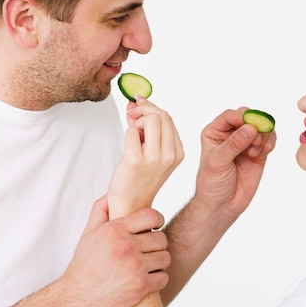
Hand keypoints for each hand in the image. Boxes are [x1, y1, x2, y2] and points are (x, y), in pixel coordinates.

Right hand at [58, 197, 169, 306]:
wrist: (75, 299)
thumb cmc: (83, 265)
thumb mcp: (88, 234)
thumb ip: (101, 210)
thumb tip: (112, 193)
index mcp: (115, 230)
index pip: (152, 216)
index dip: (157, 221)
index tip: (155, 227)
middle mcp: (126, 246)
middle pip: (161, 239)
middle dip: (157, 244)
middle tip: (148, 250)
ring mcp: (135, 267)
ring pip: (165, 258)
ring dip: (159, 262)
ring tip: (149, 264)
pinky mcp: (140, 287)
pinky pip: (163, 277)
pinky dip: (158, 279)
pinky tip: (148, 279)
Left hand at [108, 96, 183, 217]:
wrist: (131, 204)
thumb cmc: (139, 178)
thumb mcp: (152, 153)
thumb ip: (148, 128)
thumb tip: (136, 102)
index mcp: (177, 152)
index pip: (168, 118)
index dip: (151, 107)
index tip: (138, 105)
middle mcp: (170, 155)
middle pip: (161, 115)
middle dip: (143, 109)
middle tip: (131, 114)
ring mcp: (154, 158)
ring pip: (149, 120)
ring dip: (136, 122)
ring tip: (132, 135)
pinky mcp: (136, 160)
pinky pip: (131, 132)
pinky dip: (127, 134)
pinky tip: (128, 147)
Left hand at [194, 107, 276, 221]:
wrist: (222, 205)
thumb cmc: (212, 183)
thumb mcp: (218, 162)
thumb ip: (233, 144)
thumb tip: (250, 128)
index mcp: (215, 132)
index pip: (230, 115)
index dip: (242, 117)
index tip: (251, 126)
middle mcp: (230, 134)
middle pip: (248, 117)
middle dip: (256, 125)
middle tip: (256, 140)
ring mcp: (245, 143)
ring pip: (261, 126)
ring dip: (263, 136)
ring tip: (255, 152)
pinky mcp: (258, 152)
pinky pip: (269, 139)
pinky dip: (270, 143)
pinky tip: (261, 154)